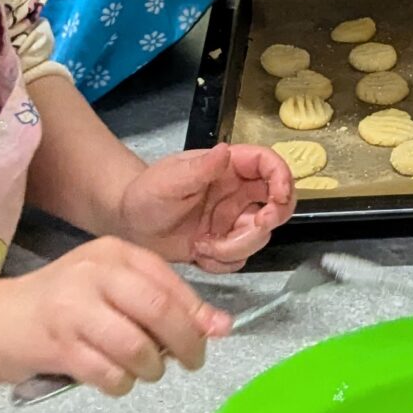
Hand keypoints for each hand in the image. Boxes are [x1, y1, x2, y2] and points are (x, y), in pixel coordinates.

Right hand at [0, 238, 229, 395]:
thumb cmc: (64, 304)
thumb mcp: (113, 288)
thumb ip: (164, 301)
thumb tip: (220, 326)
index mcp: (113, 253)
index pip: (169, 282)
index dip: (197, 314)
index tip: (211, 335)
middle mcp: (94, 274)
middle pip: (160, 312)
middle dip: (186, 344)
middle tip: (191, 362)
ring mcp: (73, 309)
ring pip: (137, 348)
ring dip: (151, 370)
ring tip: (145, 370)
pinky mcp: (57, 346)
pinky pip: (109, 374)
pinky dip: (121, 384)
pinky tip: (115, 378)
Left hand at [115, 145, 294, 273]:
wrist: (130, 224)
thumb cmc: (146, 193)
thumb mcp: (170, 179)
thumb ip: (200, 168)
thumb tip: (225, 151)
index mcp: (230, 168)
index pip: (269, 164)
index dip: (283, 178)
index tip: (278, 198)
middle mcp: (238, 193)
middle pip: (278, 202)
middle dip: (270, 219)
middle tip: (253, 227)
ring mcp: (233, 220)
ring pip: (259, 236)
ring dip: (236, 247)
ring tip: (203, 245)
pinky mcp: (225, 244)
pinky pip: (240, 258)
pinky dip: (223, 261)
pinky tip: (200, 253)